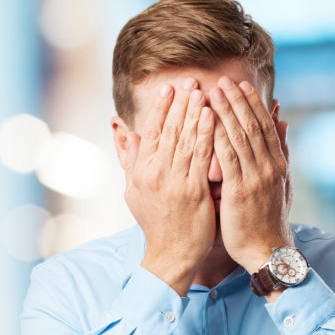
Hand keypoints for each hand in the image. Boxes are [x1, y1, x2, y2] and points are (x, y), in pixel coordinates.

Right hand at [118, 79, 215, 295]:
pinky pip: (201, 157)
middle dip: (181, 103)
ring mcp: (175, 182)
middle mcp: (156, 173)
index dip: (162, 108)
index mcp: (142, 171)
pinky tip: (213, 117)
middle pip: (170, 130)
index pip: (152, 132)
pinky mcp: (194, 191)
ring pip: (185, 139)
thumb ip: (129, 158)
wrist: (169, 254)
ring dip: (195, 112)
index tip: (170, 88)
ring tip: (203, 91)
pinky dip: (206, 135)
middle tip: (190, 80)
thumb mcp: (134, 190)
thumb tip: (120, 129)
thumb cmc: (155, 223)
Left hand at [209, 76, 292, 273]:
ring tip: (213, 92)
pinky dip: (218, 137)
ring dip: (226, 112)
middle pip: (253, 126)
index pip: (266, 127)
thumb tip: (284, 123)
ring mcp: (256, 178)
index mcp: (278, 165)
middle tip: (224, 80)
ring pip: (241, 137)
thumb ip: (282, 153)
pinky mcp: (240, 191)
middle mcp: (269, 167)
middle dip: (238, 101)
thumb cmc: (269, 221)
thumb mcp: (282, 185)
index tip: (242, 86)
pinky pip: (228, 158)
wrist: (268, 251)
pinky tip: (207, 122)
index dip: (254, 104)